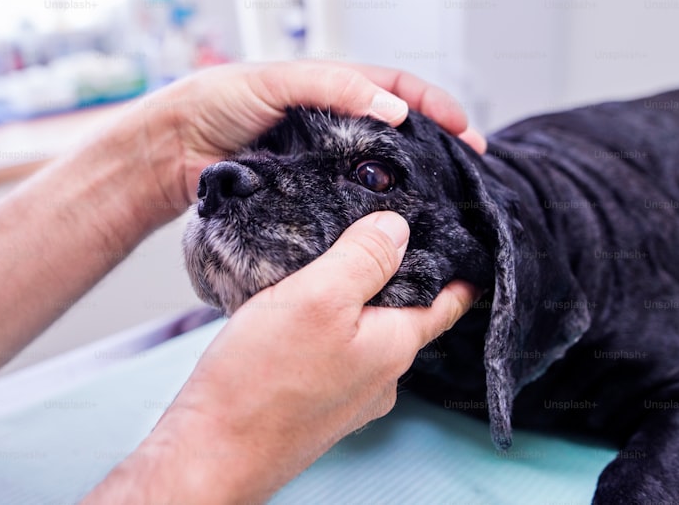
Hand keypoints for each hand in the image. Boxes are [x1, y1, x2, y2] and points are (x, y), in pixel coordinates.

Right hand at [87, 212, 479, 503]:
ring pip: (364, 334)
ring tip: (326, 270)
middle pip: (402, 314)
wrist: (211, 451)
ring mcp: (347, 396)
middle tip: (378, 238)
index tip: (467, 251)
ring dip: (352, 304)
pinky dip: (323, 329)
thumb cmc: (261, 381)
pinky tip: (293, 316)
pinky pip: (332, 354)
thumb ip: (363, 258)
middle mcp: (380, 377)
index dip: (457, 273)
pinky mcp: (314, 405)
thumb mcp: (317, 296)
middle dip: (393, 279)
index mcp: (394, 346)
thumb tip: (397, 227)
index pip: (445, 303)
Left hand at [130, 61, 485, 211]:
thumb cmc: (216, 101)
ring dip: (410, 185)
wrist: (170, 148)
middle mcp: (331, 124)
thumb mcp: (277, 79)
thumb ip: (334, 86)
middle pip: (397, 132)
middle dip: (437, 148)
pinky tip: (388, 227)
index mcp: (330, 87)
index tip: (466, 131)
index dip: (436, 105)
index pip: (397, 88)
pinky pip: (344, 202)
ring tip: (441, 204)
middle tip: (469, 174)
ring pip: (375, 171)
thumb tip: (392, 109)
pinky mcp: (302, 194)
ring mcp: (319, 162)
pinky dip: (370, 213)